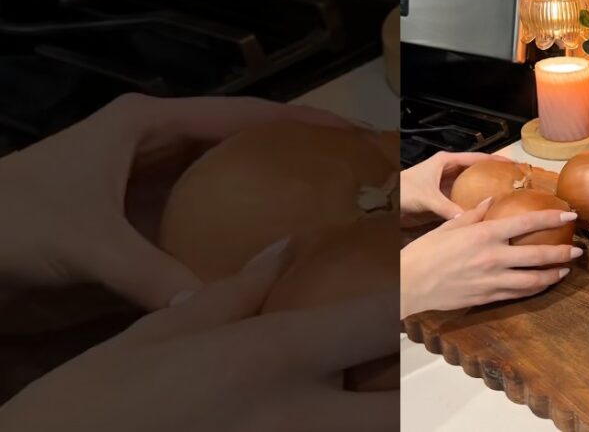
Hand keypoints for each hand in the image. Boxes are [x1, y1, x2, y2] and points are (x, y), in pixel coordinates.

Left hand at [0, 93, 351, 309]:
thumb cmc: (9, 219)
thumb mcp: (84, 241)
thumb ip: (151, 274)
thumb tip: (216, 308)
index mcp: (146, 126)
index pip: (242, 115)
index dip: (301, 123)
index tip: (356, 137)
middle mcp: (154, 151)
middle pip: (241, 149)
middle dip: (294, 163)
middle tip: (352, 187)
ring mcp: (145, 191)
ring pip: (223, 191)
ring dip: (268, 204)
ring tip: (325, 224)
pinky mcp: (135, 229)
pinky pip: (198, 231)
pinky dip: (232, 243)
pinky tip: (265, 266)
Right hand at [0, 237, 396, 431]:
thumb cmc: (94, 403)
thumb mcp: (158, 336)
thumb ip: (234, 293)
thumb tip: (282, 251)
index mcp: (270, 359)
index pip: (376, 321)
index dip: (411, 302)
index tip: (417, 293)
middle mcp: (297, 417)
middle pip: (400, 408)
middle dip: (410, 388)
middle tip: (398, 367)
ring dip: (379, 417)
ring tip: (355, 393)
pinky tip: (316, 417)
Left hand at [399, 151, 509, 226]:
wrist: (383, 202)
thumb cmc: (401, 191)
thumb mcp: (426, 198)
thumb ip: (448, 208)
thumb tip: (469, 221)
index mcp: (446, 162)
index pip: (477, 158)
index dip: (496, 160)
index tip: (514, 164)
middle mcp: (448, 172)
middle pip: (476, 172)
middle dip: (493, 177)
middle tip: (513, 184)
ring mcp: (445, 186)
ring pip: (470, 187)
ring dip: (484, 192)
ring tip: (504, 199)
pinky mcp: (441, 199)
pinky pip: (462, 201)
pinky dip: (472, 205)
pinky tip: (484, 213)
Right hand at [400, 198, 580, 317]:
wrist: (411, 282)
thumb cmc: (427, 251)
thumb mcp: (451, 225)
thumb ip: (476, 213)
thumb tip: (492, 200)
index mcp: (485, 234)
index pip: (526, 223)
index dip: (551, 218)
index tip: (569, 214)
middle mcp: (493, 257)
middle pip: (537, 255)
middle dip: (561, 253)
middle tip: (577, 250)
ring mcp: (492, 279)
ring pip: (532, 279)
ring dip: (552, 274)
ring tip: (565, 270)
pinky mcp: (488, 296)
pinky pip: (518, 293)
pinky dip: (534, 289)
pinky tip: (543, 284)